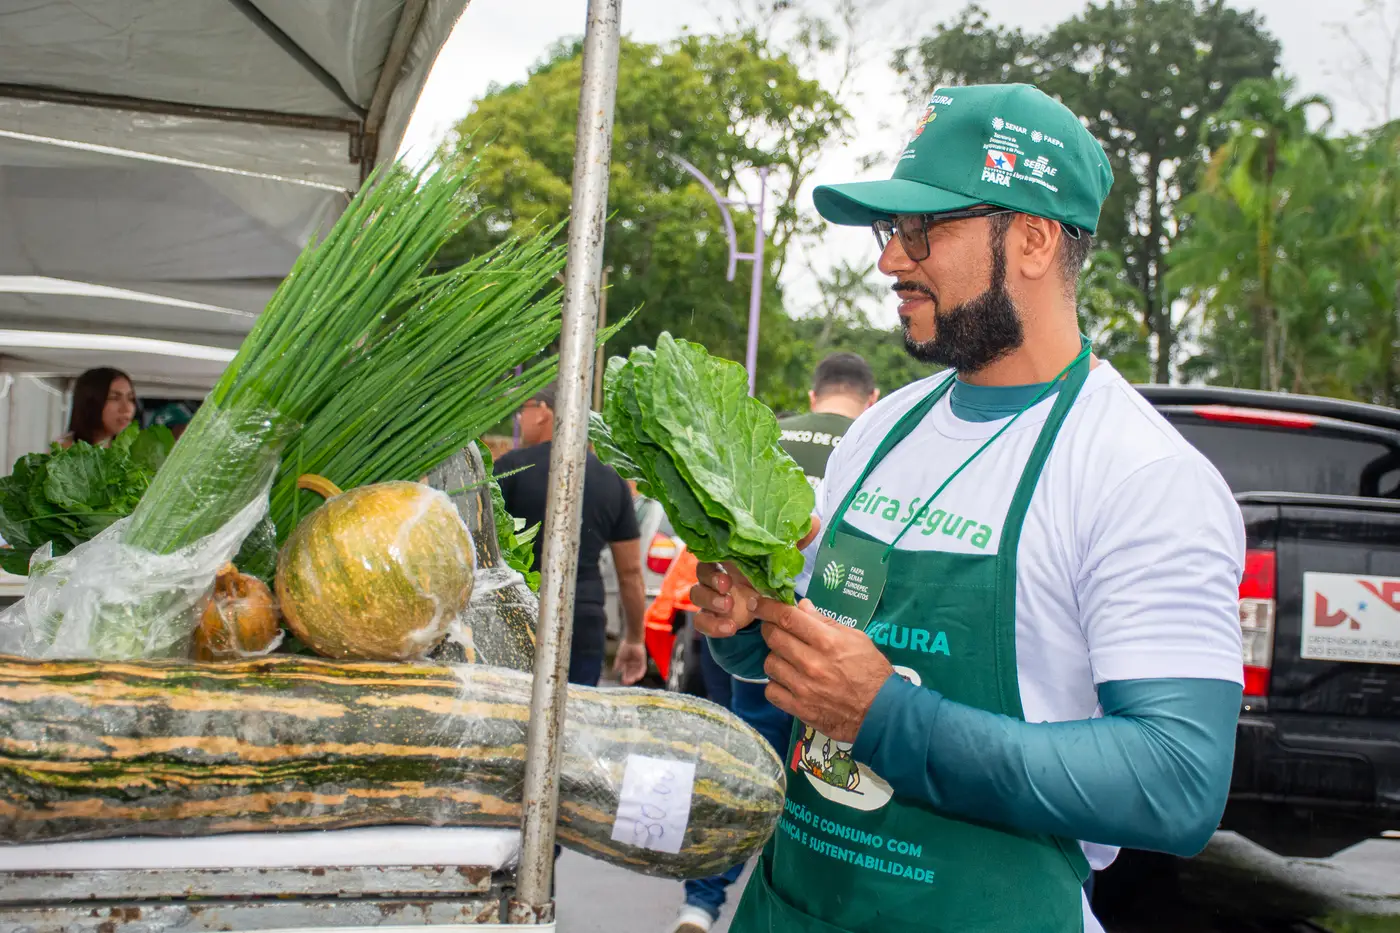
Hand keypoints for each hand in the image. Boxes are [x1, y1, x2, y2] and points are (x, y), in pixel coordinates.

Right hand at [613, 639, 647, 685]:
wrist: (632, 641)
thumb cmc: (625, 647)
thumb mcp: (620, 657)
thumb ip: (618, 664)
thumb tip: (615, 671)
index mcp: (627, 663)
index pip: (626, 672)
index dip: (625, 677)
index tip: (622, 682)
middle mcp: (633, 664)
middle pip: (632, 673)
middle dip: (629, 678)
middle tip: (626, 683)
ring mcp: (638, 663)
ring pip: (637, 672)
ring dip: (634, 677)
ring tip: (631, 681)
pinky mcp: (643, 661)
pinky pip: (642, 669)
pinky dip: (640, 673)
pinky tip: (637, 677)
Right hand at [688, 515, 822, 638]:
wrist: (764, 611)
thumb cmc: (767, 580)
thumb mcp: (781, 562)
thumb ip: (795, 543)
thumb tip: (815, 522)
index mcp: (730, 559)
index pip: (712, 552)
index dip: (715, 558)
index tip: (727, 568)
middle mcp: (717, 575)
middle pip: (701, 572)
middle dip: (710, 580)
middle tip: (726, 587)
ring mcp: (712, 598)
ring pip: (696, 596)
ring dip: (710, 602)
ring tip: (728, 608)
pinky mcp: (712, 618)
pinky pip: (701, 621)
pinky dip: (712, 625)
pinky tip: (729, 628)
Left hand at [758, 597, 891, 743]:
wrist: (881, 713)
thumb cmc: (871, 671)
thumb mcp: (856, 638)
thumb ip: (826, 622)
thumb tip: (802, 607)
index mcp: (827, 641)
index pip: (787, 617)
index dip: (768, 607)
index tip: (757, 603)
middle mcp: (811, 663)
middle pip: (774, 638)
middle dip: (770, 629)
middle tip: (776, 630)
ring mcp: (802, 687)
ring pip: (770, 664)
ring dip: (775, 657)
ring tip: (788, 659)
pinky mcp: (799, 708)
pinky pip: (771, 691)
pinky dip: (776, 684)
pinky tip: (787, 682)